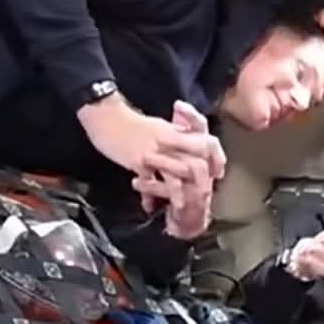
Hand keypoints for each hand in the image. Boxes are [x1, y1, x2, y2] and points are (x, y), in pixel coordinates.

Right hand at [82, 96, 224, 219]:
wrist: (106, 116)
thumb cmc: (131, 123)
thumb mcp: (159, 126)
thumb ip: (175, 136)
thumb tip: (188, 144)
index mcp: (176, 132)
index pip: (207, 143)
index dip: (216, 158)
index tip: (217, 173)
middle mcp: (169, 142)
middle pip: (196, 162)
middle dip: (201, 183)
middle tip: (200, 197)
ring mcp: (154, 152)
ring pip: (176, 174)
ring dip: (179, 194)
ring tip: (180, 207)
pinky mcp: (138, 161)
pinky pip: (149, 182)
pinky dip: (149, 195)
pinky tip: (148, 206)